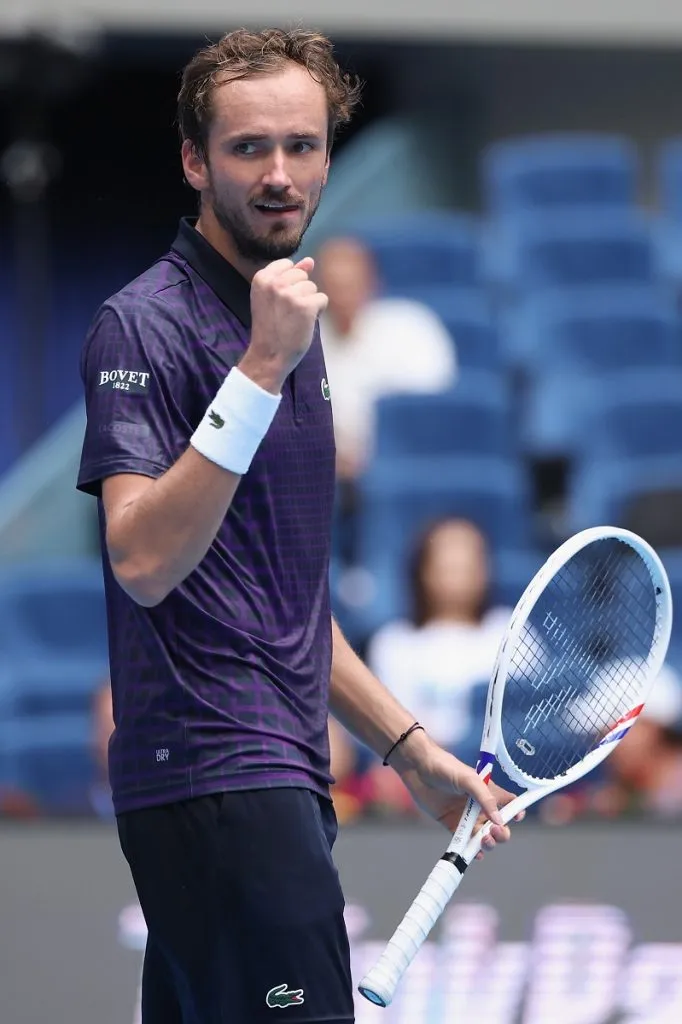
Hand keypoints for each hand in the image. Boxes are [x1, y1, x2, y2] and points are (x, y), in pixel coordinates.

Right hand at [241, 256, 327, 392]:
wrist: (269, 355)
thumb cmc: (271, 327)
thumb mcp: (273, 297)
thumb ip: (290, 276)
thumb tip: (310, 261)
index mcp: (261, 277)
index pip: (288, 265)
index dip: (289, 284)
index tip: (278, 303)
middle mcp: (274, 283)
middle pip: (303, 276)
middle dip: (300, 293)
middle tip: (286, 314)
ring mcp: (290, 294)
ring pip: (313, 288)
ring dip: (308, 303)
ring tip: (294, 319)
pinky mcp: (305, 306)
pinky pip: (322, 299)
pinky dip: (318, 312)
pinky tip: (304, 323)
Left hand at [392, 734, 524, 860]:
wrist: (417, 769)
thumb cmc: (445, 767)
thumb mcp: (468, 779)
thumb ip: (485, 798)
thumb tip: (499, 820)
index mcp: (488, 792)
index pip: (509, 804)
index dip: (516, 812)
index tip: (517, 818)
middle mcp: (480, 806)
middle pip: (499, 825)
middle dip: (502, 833)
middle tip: (494, 832)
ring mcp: (466, 817)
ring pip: (484, 836)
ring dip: (488, 843)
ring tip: (484, 841)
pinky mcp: (452, 824)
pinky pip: (465, 841)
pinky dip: (471, 850)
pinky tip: (474, 854)